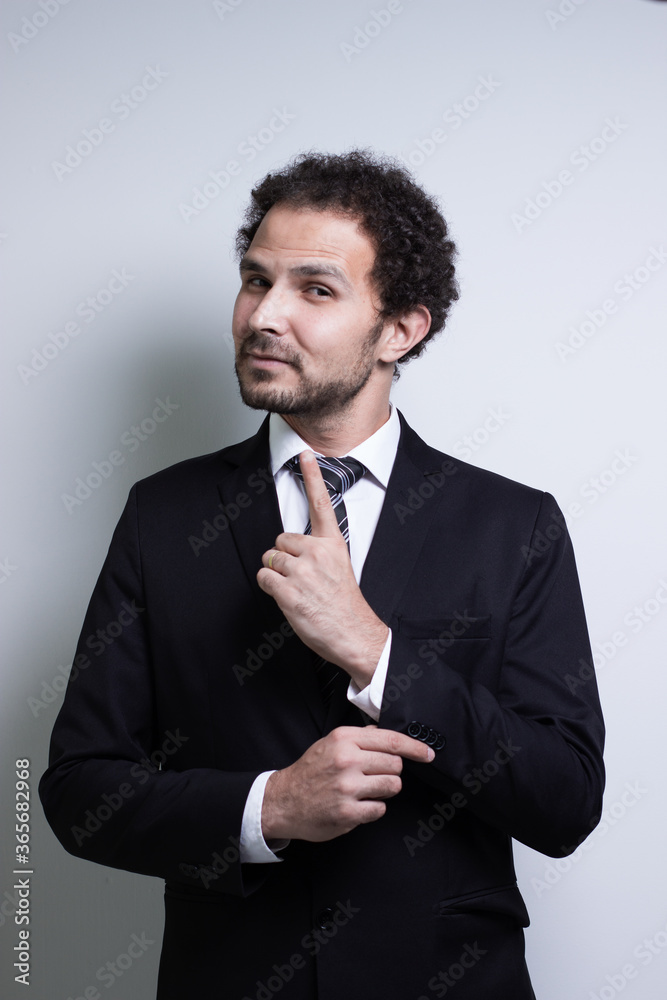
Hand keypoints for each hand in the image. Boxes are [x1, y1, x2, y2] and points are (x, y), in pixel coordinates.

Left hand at [257, 450, 387, 688]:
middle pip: (280, 540)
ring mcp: (302, 572)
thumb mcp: (339, 568)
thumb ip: (319, 552)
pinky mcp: (289, 591)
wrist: (354, 633)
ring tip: (298, 591)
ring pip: (270, 560)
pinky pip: (264, 577)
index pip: (321, 504)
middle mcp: (317, 553)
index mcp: (333, 544)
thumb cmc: (344, 604)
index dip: (312, 476)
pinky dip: (270, 588)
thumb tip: (293, 549)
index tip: (307, 453)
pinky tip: (289, 598)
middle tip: (302, 578)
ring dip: (277, 575)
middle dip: (283, 558)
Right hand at [261, 725, 433, 841]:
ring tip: (365, 790)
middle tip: (374, 775)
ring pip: (392, 786)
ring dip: (384, 790)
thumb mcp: (330, 743)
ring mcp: (347, 787)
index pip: (391, 740)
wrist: (283, 800)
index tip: (428, 754)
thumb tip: (387, 734)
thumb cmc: (311, 771)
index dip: (415, 747)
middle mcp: (347, 760)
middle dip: (391, 771)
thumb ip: (359, 738)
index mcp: (344, 739)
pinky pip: (380, 809)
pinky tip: (357, 805)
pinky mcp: (347, 812)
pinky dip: (373, 808)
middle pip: (396, 764)